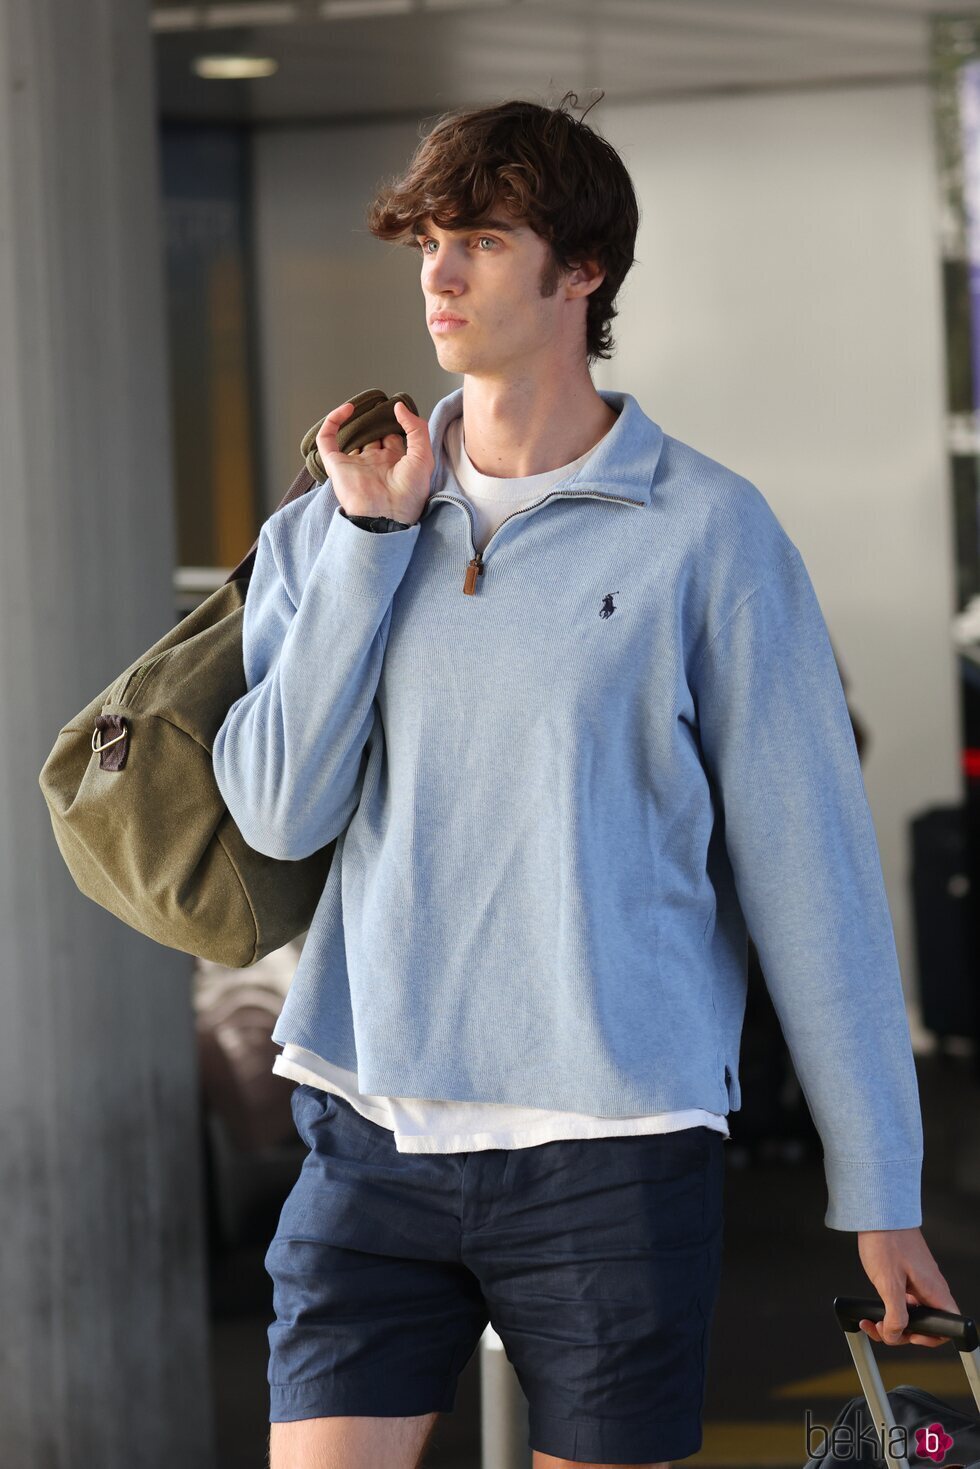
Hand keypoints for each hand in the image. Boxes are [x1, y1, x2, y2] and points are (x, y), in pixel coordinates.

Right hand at [315, 399, 433, 523]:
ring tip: (363, 406)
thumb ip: (416, 429)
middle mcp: (375, 463)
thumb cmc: (408, 494)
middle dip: (375, 422)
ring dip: (356, 422)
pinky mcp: (337, 465)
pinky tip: (347, 410)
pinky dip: (332, 422)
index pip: (394, 438)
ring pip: (352, 437)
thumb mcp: (423, 457)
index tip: (398, 410)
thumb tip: (400, 407)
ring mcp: (355, 463)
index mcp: (396, 464)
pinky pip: (327, 440)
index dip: (396, 423)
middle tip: (378, 406)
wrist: (386, 515)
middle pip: (372, 437)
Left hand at [856, 1227, 960, 1346]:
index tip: (910, 1336)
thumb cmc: (886, 1241)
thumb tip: (896, 1335)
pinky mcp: (907, 1276)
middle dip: (902, 1332)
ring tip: (872, 1321)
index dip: (930, 1337)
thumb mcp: (888, 1283)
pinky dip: (890, 1307)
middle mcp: (930, 1288)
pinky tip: (875, 1307)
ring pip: (911, 1313)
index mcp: (934, 1290)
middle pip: (925, 1323)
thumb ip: (894, 1313)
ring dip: (892, 1321)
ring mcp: (919, 1282)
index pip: (946, 1326)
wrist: (878, 1212)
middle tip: (882, 1329)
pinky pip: (904, 1300)